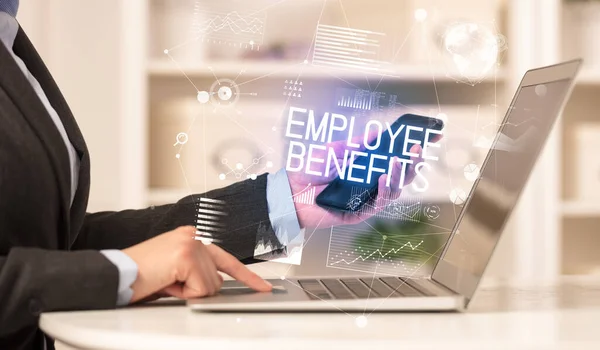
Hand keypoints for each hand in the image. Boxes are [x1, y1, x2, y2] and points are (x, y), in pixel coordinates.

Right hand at [123, 226, 271, 302]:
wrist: (115, 274)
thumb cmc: (139, 276)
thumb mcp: (174, 271)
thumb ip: (197, 272)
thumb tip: (216, 287)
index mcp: (191, 237)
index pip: (226, 259)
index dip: (247, 276)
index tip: (264, 287)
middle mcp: (194, 236)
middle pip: (218, 278)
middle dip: (196, 289)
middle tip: (169, 283)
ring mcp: (191, 243)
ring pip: (210, 286)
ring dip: (187, 292)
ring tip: (165, 281)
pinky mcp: (186, 255)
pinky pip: (200, 289)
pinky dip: (182, 293)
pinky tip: (165, 282)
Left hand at [288, 133, 440, 228]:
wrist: (290, 191)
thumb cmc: (309, 170)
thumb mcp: (334, 150)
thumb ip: (356, 144)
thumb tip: (376, 133)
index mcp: (366, 165)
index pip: (395, 156)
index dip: (411, 149)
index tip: (428, 136)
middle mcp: (370, 181)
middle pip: (400, 174)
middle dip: (412, 162)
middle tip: (417, 149)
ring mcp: (367, 197)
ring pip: (394, 189)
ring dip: (398, 174)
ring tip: (397, 160)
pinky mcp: (360, 211)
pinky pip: (378, 202)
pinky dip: (383, 190)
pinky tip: (382, 177)